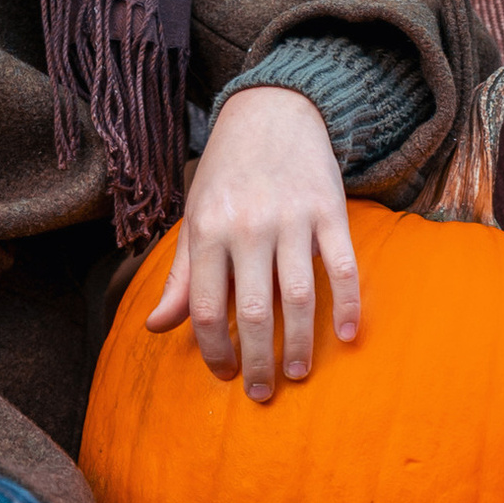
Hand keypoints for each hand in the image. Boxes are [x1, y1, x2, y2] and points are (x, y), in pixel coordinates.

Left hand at [143, 84, 358, 400]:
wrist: (272, 110)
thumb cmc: (226, 172)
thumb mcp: (195, 216)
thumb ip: (182, 276)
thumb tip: (156, 327)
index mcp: (207, 229)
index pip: (207, 308)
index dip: (213, 350)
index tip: (225, 373)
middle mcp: (248, 226)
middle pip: (254, 313)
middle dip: (257, 361)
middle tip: (262, 393)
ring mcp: (291, 218)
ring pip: (299, 299)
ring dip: (299, 344)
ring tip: (297, 374)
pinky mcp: (329, 210)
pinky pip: (343, 268)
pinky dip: (347, 306)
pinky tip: (346, 337)